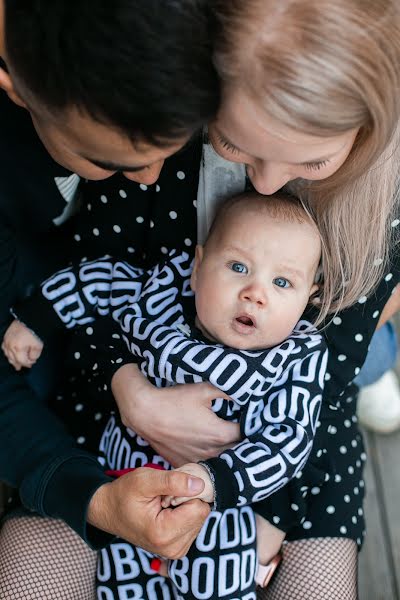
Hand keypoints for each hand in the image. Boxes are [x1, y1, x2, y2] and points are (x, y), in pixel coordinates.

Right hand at [2, 319, 42, 370]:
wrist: (29, 317)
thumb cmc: (35, 331)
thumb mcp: (38, 345)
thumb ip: (34, 355)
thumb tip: (31, 359)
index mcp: (18, 348)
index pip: (22, 361)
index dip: (28, 363)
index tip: (32, 363)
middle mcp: (10, 346)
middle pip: (13, 359)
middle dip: (19, 364)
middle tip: (22, 367)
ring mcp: (7, 340)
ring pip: (7, 354)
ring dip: (12, 359)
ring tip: (15, 364)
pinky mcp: (5, 336)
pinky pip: (4, 347)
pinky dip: (7, 352)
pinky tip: (10, 354)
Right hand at [87, 467, 209, 558]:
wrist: (110, 510)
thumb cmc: (125, 493)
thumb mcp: (145, 479)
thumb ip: (173, 481)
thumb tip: (200, 484)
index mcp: (163, 534)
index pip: (199, 508)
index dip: (186, 493)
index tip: (166, 492)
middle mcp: (172, 548)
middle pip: (201, 515)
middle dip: (187, 500)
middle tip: (163, 498)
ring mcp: (175, 551)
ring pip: (200, 519)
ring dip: (185, 508)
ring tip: (163, 505)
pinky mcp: (177, 548)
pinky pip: (194, 525)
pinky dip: (184, 515)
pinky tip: (167, 513)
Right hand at [111, 364, 240, 466]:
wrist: (144, 413)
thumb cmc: (174, 400)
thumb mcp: (204, 389)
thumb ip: (228, 391)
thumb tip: (248, 390)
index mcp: (220, 434)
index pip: (248, 434)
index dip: (253, 425)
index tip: (255, 418)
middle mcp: (212, 453)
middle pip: (238, 451)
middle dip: (245, 442)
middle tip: (249, 430)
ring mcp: (198, 461)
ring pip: (222, 460)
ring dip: (229, 452)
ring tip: (233, 440)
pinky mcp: (185, 464)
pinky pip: (205, 466)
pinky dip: (212, 460)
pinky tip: (212, 449)